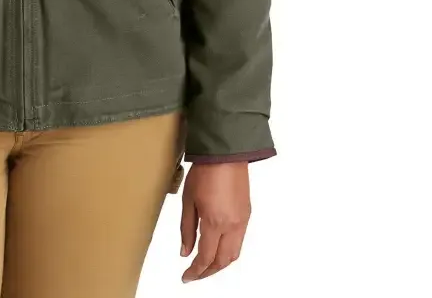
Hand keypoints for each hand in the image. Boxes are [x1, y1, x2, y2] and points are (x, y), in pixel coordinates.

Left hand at [179, 162, 251, 281]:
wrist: (226, 154)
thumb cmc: (204, 172)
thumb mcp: (188, 200)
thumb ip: (187, 229)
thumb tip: (185, 252)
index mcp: (215, 222)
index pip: (206, 257)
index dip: (196, 271)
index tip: (186, 277)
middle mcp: (232, 226)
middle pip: (222, 261)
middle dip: (208, 272)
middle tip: (194, 275)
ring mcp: (242, 221)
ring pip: (234, 254)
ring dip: (220, 264)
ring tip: (205, 266)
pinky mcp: (247, 215)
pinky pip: (239, 242)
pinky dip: (228, 251)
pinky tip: (218, 249)